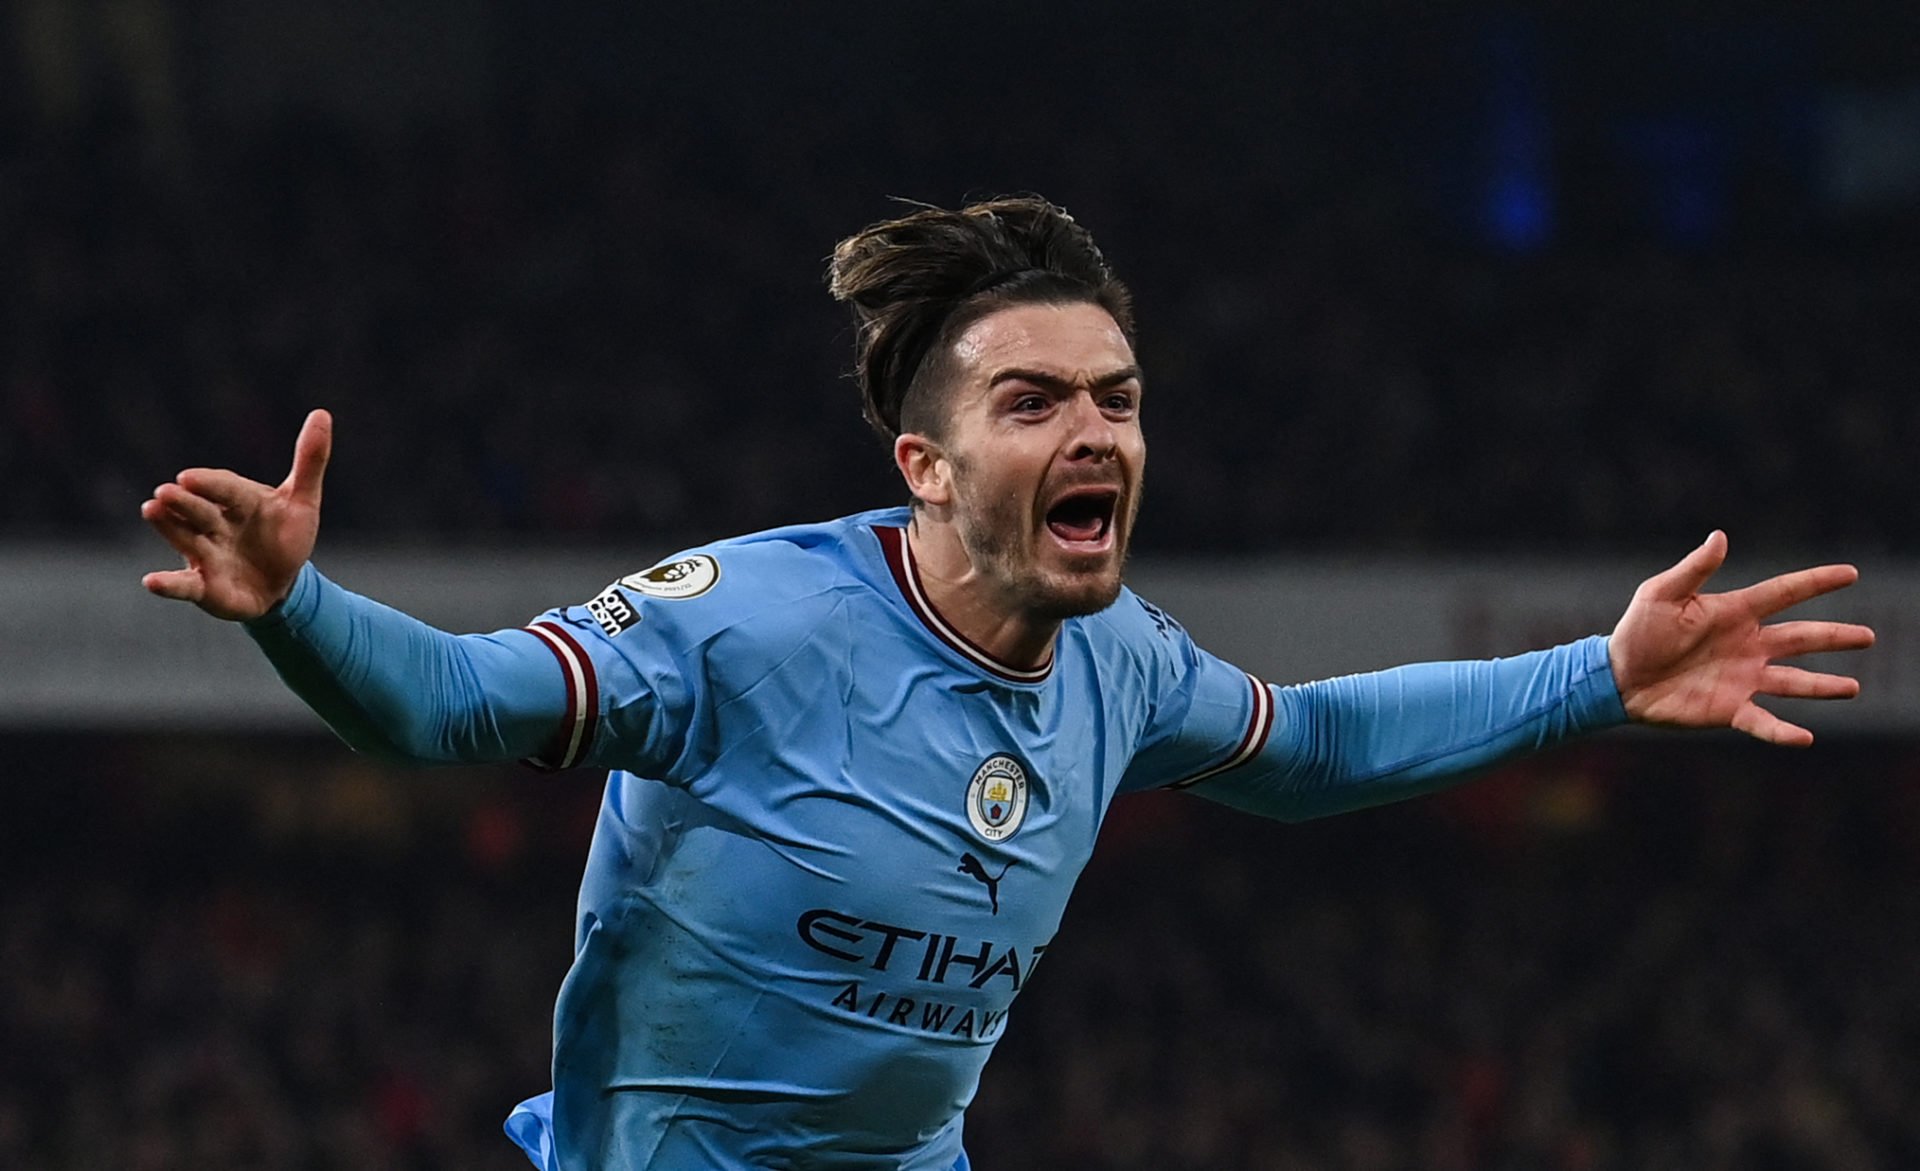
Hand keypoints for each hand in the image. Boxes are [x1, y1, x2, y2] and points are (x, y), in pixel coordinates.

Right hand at [140, 409, 332, 621]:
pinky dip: (168, 584)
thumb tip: (321, 413)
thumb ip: (310, 461)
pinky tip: (151, 582)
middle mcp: (215, 523)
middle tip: (165, 493)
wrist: (281, 584)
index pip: (224, 487)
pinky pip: (184, 585)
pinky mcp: (203, 586)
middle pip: (199, 510)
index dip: (208, 484)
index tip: (189, 478)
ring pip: (185, 538)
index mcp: (239, 500)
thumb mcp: (302, 501)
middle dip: (183, 502)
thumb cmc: (285, 536)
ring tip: (151, 511)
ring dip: (168, 527)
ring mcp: (205, 553)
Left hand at [1609, 531, 1873, 746]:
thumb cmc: (1637, 631)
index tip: (1851, 573)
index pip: (1785, 593)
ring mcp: (1743, 678)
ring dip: (1823, 686)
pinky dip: (1783, 731)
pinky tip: (1805, 737)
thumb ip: (1694, 570)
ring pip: (1794, 681)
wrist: (1617, 676)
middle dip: (1836, 637)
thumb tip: (1720, 536)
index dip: (1817, 582)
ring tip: (1854, 687)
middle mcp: (1748, 645)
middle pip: (1802, 638)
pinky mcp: (1730, 709)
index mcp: (1735, 613)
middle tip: (1869, 636)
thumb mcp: (1661, 594)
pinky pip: (1763, 721)